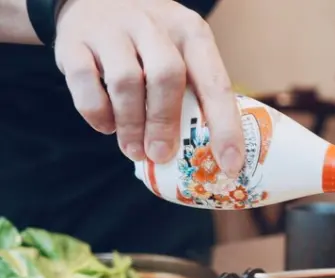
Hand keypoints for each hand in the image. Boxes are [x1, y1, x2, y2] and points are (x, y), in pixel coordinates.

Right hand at [54, 0, 243, 175]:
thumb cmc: (151, 42)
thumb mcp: (181, 52)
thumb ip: (193, 93)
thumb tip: (204, 155)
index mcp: (192, 33)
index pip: (215, 84)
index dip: (225, 128)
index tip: (230, 164)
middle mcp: (154, 26)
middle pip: (167, 77)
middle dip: (165, 123)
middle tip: (162, 155)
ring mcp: (112, 30)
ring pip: (125, 81)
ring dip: (131, 125)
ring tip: (135, 151)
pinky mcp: (74, 41)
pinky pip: (84, 82)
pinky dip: (97, 113)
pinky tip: (107, 127)